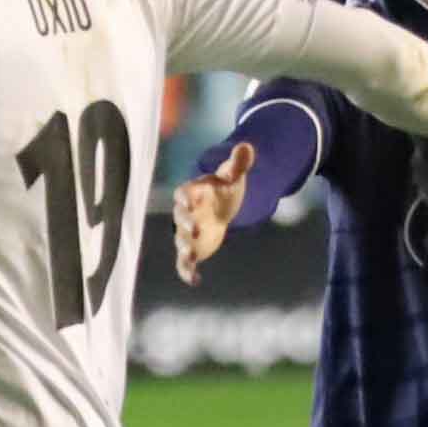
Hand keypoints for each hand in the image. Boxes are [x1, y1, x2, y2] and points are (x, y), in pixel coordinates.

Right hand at [174, 144, 253, 282]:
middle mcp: (186, 213)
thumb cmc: (222, 188)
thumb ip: (238, 163)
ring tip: (191, 258)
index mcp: (193, 192)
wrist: (219, 207)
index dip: (185, 196)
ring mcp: (187, 232)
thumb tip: (247, 146)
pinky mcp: (192, 248)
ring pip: (180, 241)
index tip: (188, 200)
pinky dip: (186, 271)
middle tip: (195, 230)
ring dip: (184, 249)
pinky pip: (184, 262)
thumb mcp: (232, 175)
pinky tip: (194, 281)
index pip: (184, 192)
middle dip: (186, 223)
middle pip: (180, 218)